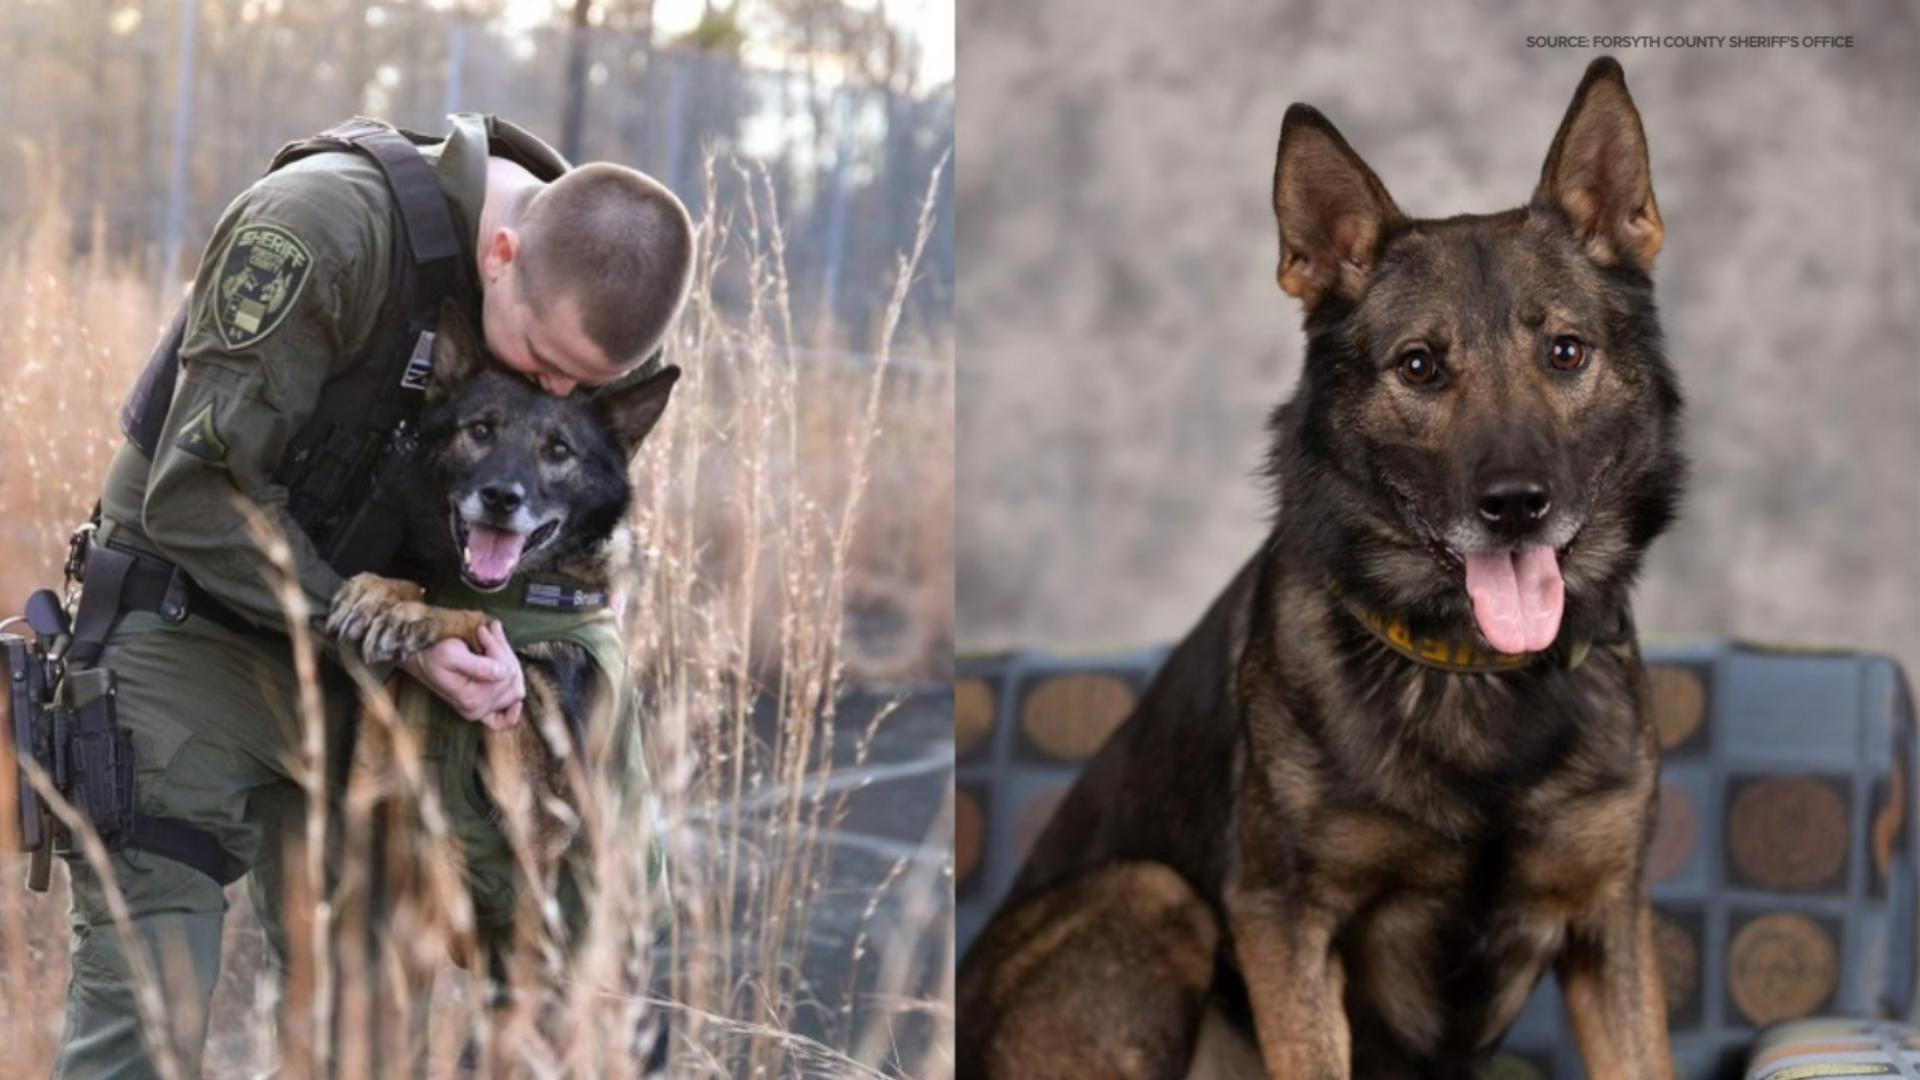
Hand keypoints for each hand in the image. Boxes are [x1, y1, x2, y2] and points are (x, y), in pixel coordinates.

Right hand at [399, 621, 523, 728]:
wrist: (417, 658)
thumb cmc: (432, 654)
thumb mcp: (451, 653)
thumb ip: (480, 665)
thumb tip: (504, 672)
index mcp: (472, 699)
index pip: (506, 671)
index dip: (497, 647)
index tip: (481, 631)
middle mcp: (477, 710)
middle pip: (513, 680)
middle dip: (503, 652)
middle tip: (488, 633)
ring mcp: (480, 712)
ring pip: (514, 687)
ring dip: (508, 663)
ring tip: (493, 644)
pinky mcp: (481, 710)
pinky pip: (504, 718)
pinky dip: (512, 709)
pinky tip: (513, 696)